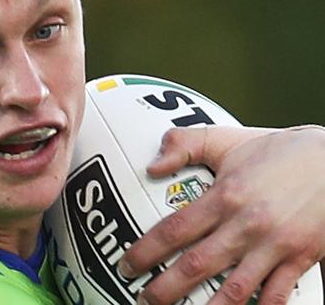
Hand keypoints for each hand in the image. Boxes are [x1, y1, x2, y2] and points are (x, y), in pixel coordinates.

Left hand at [118, 125, 324, 304]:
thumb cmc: (274, 150)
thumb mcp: (225, 139)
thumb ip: (184, 144)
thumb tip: (152, 166)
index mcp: (224, 195)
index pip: (174, 229)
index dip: (146, 252)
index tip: (127, 265)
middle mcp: (246, 224)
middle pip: (196, 266)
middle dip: (165, 289)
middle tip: (143, 300)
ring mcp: (274, 245)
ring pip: (234, 291)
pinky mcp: (300, 259)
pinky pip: (277, 297)